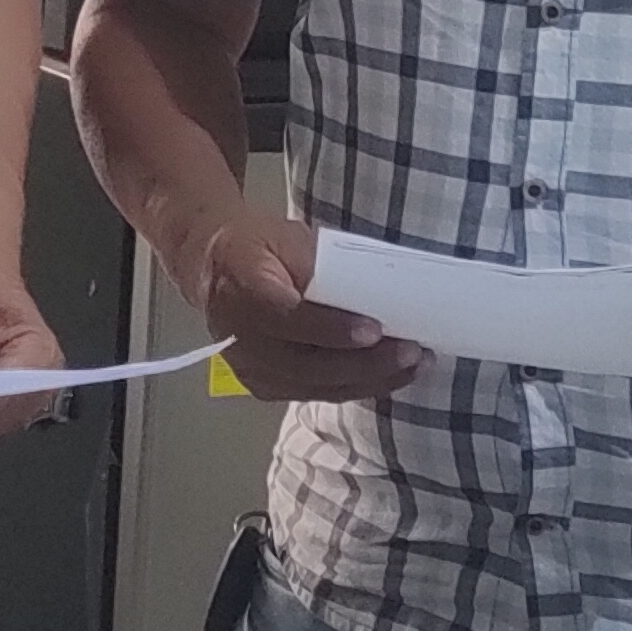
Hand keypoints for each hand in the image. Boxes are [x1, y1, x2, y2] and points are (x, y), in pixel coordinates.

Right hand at [193, 211, 424, 407]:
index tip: (374, 330)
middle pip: (306, 363)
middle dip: (366, 363)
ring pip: (317, 385)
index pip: (288, 318)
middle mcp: (240, 338)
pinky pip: (317, 393)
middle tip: (412, 351)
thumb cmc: (258, 246)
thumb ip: (322, 267)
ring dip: (371, 380)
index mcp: (242, 289)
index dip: (331, 329)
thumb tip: (374, 294)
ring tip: (415, 365)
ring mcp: (251, 369)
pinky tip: (390, 376)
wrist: (216, 268)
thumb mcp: (289, 237)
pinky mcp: (265, 386)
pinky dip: (357, 386)